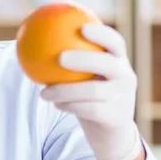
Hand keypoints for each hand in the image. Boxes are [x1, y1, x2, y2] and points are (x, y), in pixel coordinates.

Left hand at [40, 23, 141, 159]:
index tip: (82, 27)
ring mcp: (124, 98)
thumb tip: (34, 40)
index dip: (101, 33)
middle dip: (84, 58)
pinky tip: (54, 104)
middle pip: (107, 63)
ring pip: (93, 91)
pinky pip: (89, 110)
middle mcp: (126, 77)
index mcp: (119, 62)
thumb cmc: (91, 97)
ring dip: (65, 90)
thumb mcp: (86, 77)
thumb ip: (70, 61)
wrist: (111, 132)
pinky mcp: (116, 117)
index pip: (115, 42)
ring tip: (44, 91)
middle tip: (59, 57)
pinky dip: (69, 106)